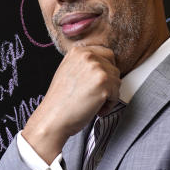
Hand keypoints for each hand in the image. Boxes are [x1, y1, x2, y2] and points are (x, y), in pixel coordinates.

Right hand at [21, 45, 120, 162]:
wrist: (53, 118)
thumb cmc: (60, 101)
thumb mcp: (68, 71)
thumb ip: (84, 64)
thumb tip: (103, 65)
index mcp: (78, 51)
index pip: (106, 53)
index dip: (105, 70)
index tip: (98, 82)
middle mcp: (88, 56)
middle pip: (113, 67)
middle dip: (108, 83)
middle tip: (95, 94)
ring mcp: (97, 69)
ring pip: (116, 81)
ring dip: (108, 95)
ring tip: (92, 102)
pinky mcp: (104, 83)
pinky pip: (116, 94)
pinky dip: (108, 105)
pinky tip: (94, 109)